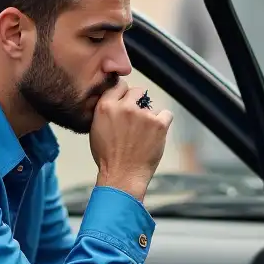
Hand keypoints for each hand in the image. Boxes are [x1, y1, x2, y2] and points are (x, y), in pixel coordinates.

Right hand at [90, 80, 173, 201]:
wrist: (122, 177)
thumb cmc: (108, 158)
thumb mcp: (96, 130)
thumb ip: (105, 111)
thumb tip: (115, 101)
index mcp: (106, 107)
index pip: (120, 85)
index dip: (124, 95)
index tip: (126, 104)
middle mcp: (125, 107)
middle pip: (138, 91)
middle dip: (138, 103)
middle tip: (136, 122)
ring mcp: (143, 115)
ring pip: (152, 106)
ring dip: (149, 118)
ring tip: (142, 136)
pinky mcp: (159, 124)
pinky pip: (167, 114)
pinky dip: (164, 123)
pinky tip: (155, 135)